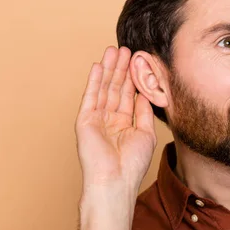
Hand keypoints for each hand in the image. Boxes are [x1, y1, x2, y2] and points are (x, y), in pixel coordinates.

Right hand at [75, 46, 156, 196]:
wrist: (115, 181)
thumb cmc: (132, 164)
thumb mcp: (145, 133)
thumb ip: (143, 112)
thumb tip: (145, 93)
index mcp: (123, 124)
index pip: (127, 96)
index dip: (132, 78)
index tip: (138, 61)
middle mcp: (108, 120)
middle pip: (115, 88)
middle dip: (120, 69)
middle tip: (126, 49)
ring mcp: (96, 119)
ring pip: (103, 88)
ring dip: (108, 69)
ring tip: (114, 50)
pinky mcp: (85, 121)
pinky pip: (90, 96)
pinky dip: (95, 81)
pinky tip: (99, 66)